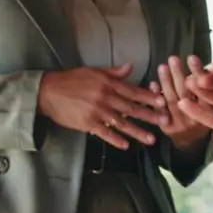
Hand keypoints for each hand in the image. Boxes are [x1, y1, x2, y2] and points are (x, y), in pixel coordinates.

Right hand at [38, 64, 168, 149]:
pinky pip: (104, 132)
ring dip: (137, 131)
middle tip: (164, 121)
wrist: (48, 91)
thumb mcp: (93, 71)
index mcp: (107, 83)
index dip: (148, 97)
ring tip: (150, 139)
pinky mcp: (87, 123)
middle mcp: (105, 96)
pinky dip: (115, 139)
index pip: (132, 91)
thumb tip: (130, 67)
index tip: (162, 102)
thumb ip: (113, 72)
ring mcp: (96, 111)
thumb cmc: (71, 80)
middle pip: (131, 108)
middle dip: (149, 115)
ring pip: (121, 122)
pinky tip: (126, 145)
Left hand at [151, 55, 210, 152]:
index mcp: (211, 112)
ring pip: (172, 101)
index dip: (198, 74)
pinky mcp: (168, 128)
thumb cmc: (203, 116)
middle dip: (178, 75)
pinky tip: (153, 83)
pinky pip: (160, 111)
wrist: (191, 141)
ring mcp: (180, 124)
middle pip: (185, 94)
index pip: (204, 90)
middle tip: (173, 59)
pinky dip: (156, 96)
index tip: (192, 57)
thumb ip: (209, 89)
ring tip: (162, 67)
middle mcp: (196, 120)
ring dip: (166, 82)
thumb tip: (205, 67)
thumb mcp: (212, 105)